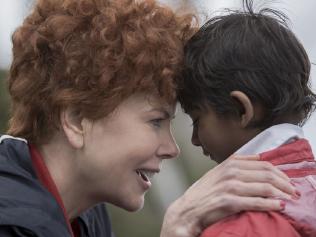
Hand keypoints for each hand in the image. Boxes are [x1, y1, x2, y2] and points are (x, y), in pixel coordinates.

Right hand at [160, 154, 296, 236]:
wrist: (188, 209)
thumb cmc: (204, 192)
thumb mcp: (218, 172)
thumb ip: (236, 163)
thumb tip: (258, 158)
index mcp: (230, 163)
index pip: (262, 163)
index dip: (279, 172)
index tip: (287, 180)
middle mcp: (230, 172)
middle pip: (266, 173)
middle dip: (284, 182)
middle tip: (293, 191)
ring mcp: (229, 186)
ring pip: (264, 187)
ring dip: (281, 193)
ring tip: (290, 199)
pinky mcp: (229, 201)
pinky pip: (256, 202)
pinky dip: (270, 204)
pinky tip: (278, 206)